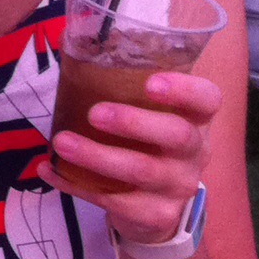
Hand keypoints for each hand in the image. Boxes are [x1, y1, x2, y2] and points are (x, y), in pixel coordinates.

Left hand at [47, 70, 218, 246]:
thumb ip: (128, 89)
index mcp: (196, 120)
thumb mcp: (151, 118)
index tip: (151, 83)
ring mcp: (177, 187)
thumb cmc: (148, 148)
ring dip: (96, 156)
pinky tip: (51, 170)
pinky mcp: (155, 215)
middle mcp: (195, 153)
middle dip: (133, 122)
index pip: (207, 100)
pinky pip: (114, 200)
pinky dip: (77, 185)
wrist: (158, 210)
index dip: (184, 90)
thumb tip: (71, 43)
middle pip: (176, 135)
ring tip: (62, 142)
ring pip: (141, 170)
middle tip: (94, 113)